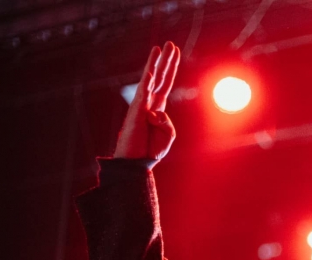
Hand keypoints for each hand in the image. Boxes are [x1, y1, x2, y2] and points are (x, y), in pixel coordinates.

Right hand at [114, 41, 179, 161]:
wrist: (136, 162)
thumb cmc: (150, 150)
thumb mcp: (168, 137)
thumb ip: (168, 123)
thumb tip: (155, 112)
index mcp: (158, 109)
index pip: (165, 84)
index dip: (170, 68)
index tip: (175, 52)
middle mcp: (149, 103)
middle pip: (159, 77)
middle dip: (165, 60)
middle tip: (170, 44)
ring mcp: (142, 105)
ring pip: (150, 80)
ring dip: (155, 63)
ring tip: (159, 48)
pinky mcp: (136, 112)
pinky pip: (143, 93)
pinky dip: (147, 82)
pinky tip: (150, 70)